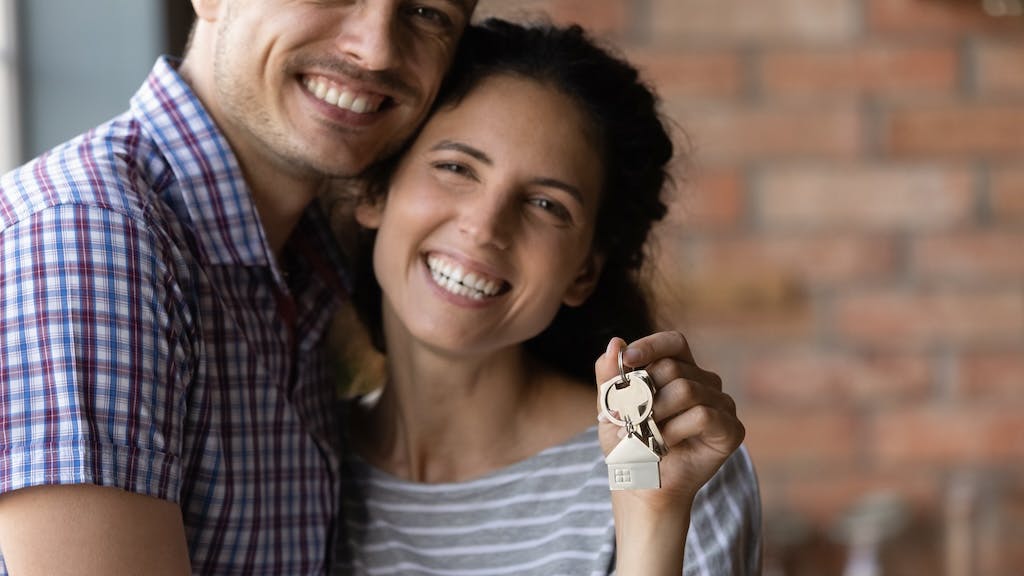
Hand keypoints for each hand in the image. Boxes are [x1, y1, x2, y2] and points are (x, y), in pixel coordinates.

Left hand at [595, 331, 744, 508]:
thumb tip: (615, 343)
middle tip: (626, 420)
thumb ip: (609, 376)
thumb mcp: (611, 408)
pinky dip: (674, 430)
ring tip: (642, 435)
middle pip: (673, 368)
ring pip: (687, 390)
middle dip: (644, 394)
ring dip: (655, 415)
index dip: (651, 346)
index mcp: (680, 370)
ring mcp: (722, 405)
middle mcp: (706, 383)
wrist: (642, 485)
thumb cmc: (629, 445)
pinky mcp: (732, 430)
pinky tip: (663, 444)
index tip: (628, 359)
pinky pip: (703, 415)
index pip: (673, 343)